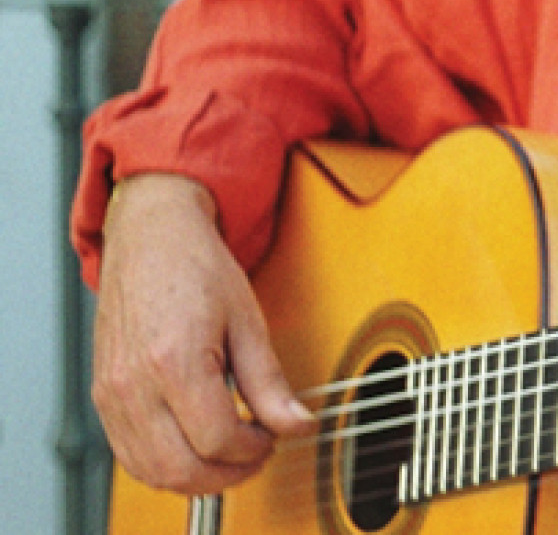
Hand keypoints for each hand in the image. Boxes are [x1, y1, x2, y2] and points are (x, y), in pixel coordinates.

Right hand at [91, 174, 315, 491]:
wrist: (150, 236)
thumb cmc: (196, 267)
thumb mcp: (247, 320)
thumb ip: (269, 382)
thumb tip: (297, 424)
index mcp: (174, 360)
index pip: (216, 438)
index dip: (253, 448)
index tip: (273, 435)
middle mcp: (134, 383)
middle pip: (180, 467)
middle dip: (228, 475)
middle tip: (257, 454)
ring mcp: (112, 393)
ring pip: (151, 470)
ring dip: (197, 478)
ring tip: (232, 454)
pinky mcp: (103, 396)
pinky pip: (130, 454)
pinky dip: (165, 465)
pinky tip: (196, 447)